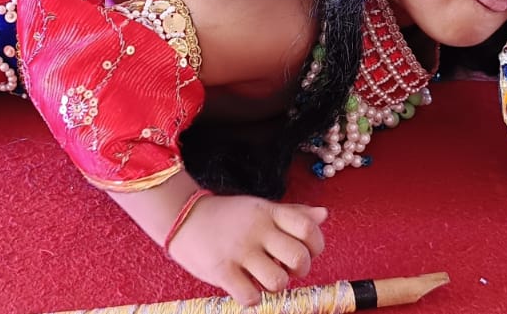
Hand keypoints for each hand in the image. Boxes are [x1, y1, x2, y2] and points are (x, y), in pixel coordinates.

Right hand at [165, 194, 327, 305]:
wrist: (182, 218)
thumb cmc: (227, 217)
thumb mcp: (260, 208)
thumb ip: (292, 213)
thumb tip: (324, 215)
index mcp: (268, 213)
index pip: (308, 227)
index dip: (316, 245)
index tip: (306, 251)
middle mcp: (256, 230)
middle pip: (299, 258)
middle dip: (299, 270)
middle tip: (285, 269)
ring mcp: (239, 250)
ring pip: (278, 281)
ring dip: (274, 286)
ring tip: (262, 278)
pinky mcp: (222, 271)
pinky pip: (251, 296)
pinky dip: (252, 298)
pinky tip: (244, 287)